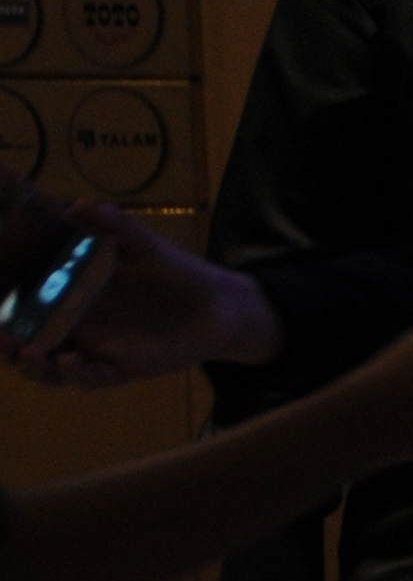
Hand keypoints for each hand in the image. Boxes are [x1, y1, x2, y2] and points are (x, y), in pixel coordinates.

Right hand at [13, 193, 280, 388]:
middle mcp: (77, 326)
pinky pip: (93, 378)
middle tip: (2, 337)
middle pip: (29, 342)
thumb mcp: (141, 244)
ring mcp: (98, 350)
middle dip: (8, 344)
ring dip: (35, 366)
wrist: (222, 303)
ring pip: (52, 368)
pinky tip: (68, 361)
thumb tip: (79, 202)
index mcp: (71, 295)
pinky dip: (76, 374)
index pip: (25, 306)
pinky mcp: (124, 368)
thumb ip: (112, 224)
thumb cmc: (174, 271)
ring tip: (28, 354)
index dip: (2, 310)